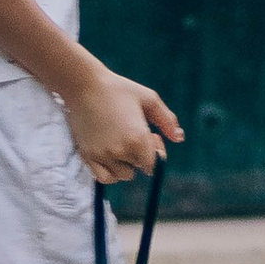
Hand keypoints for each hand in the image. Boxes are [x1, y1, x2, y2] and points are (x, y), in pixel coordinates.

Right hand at [61, 66, 183, 183]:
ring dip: (126, 164)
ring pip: (123, 175)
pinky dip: (111, 172)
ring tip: (121, 143)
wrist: (84, 85)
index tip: (150, 134)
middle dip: (141, 154)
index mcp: (138, 138)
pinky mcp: (87, 156)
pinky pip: (104, 178)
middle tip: (133, 132)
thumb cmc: (119, 89)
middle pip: (139, 167)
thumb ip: (167, 120)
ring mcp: (102, 155)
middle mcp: (120, 151)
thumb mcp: (149, 99)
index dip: (155, 150)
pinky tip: (111, 155)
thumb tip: (179, 138)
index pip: (154, 163)